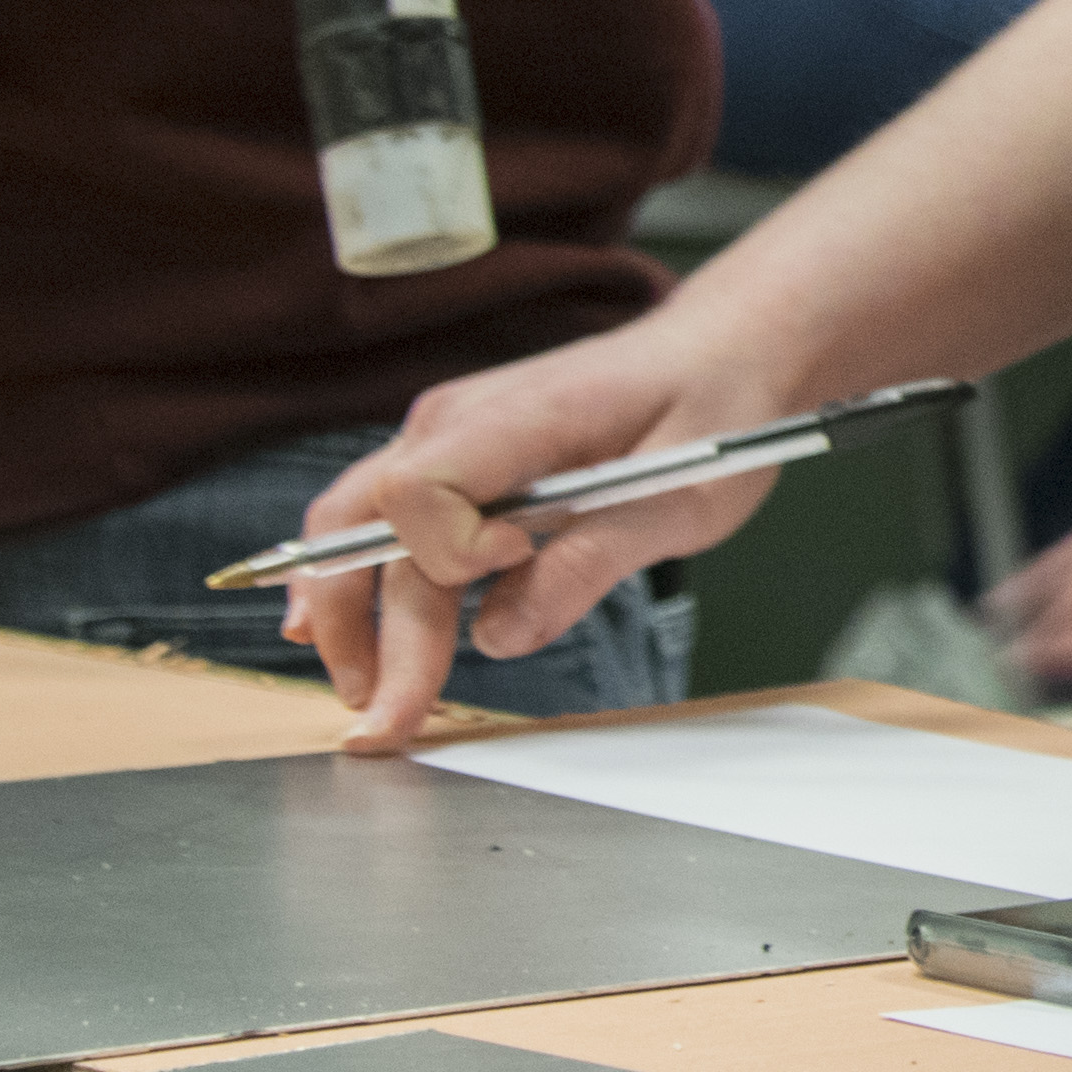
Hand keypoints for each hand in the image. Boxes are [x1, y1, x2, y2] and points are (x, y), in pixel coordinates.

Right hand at [289, 310, 816, 749]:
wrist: (721, 350)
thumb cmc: (712, 408)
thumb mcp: (685, 497)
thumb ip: (592, 561)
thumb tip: (501, 636)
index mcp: (520, 414)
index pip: (421, 488)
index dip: (448, 548)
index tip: (512, 564)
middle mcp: (459, 419)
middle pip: (367, 525)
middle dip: (363, 630)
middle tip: (382, 722)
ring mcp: (448, 436)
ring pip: (358, 529)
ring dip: (350, 617)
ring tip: (368, 698)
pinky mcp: (456, 461)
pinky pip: (386, 523)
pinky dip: (366, 586)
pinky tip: (366, 642)